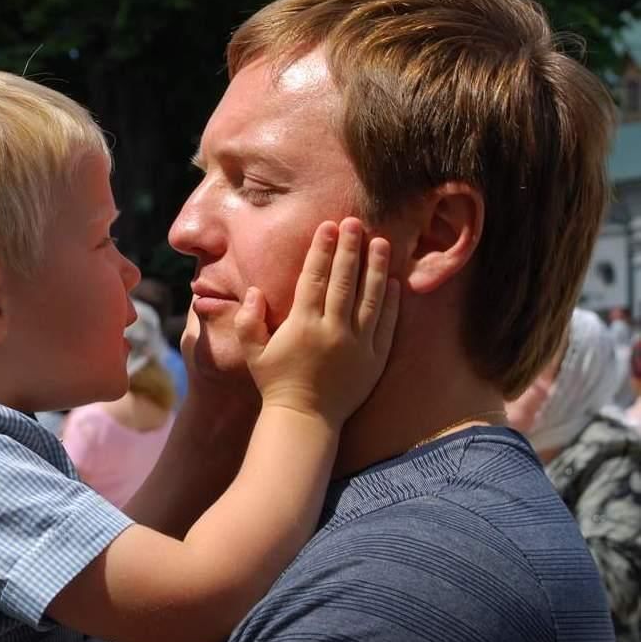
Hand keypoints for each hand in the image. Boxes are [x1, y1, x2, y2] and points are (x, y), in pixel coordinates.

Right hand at [234, 217, 398, 426]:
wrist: (305, 419)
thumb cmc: (275, 382)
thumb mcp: (252, 352)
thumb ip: (247, 320)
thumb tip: (253, 291)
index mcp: (302, 325)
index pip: (314, 278)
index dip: (321, 250)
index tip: (327, 226)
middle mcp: (333, 330)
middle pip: (344, 281)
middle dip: (350, 248)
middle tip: (356, 222)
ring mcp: (357, 345)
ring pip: (370, 298)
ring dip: (376, 268)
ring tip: (382, 242)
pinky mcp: (374, 359)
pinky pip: (386, 325)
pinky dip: (391, 302)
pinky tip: (394, 282)